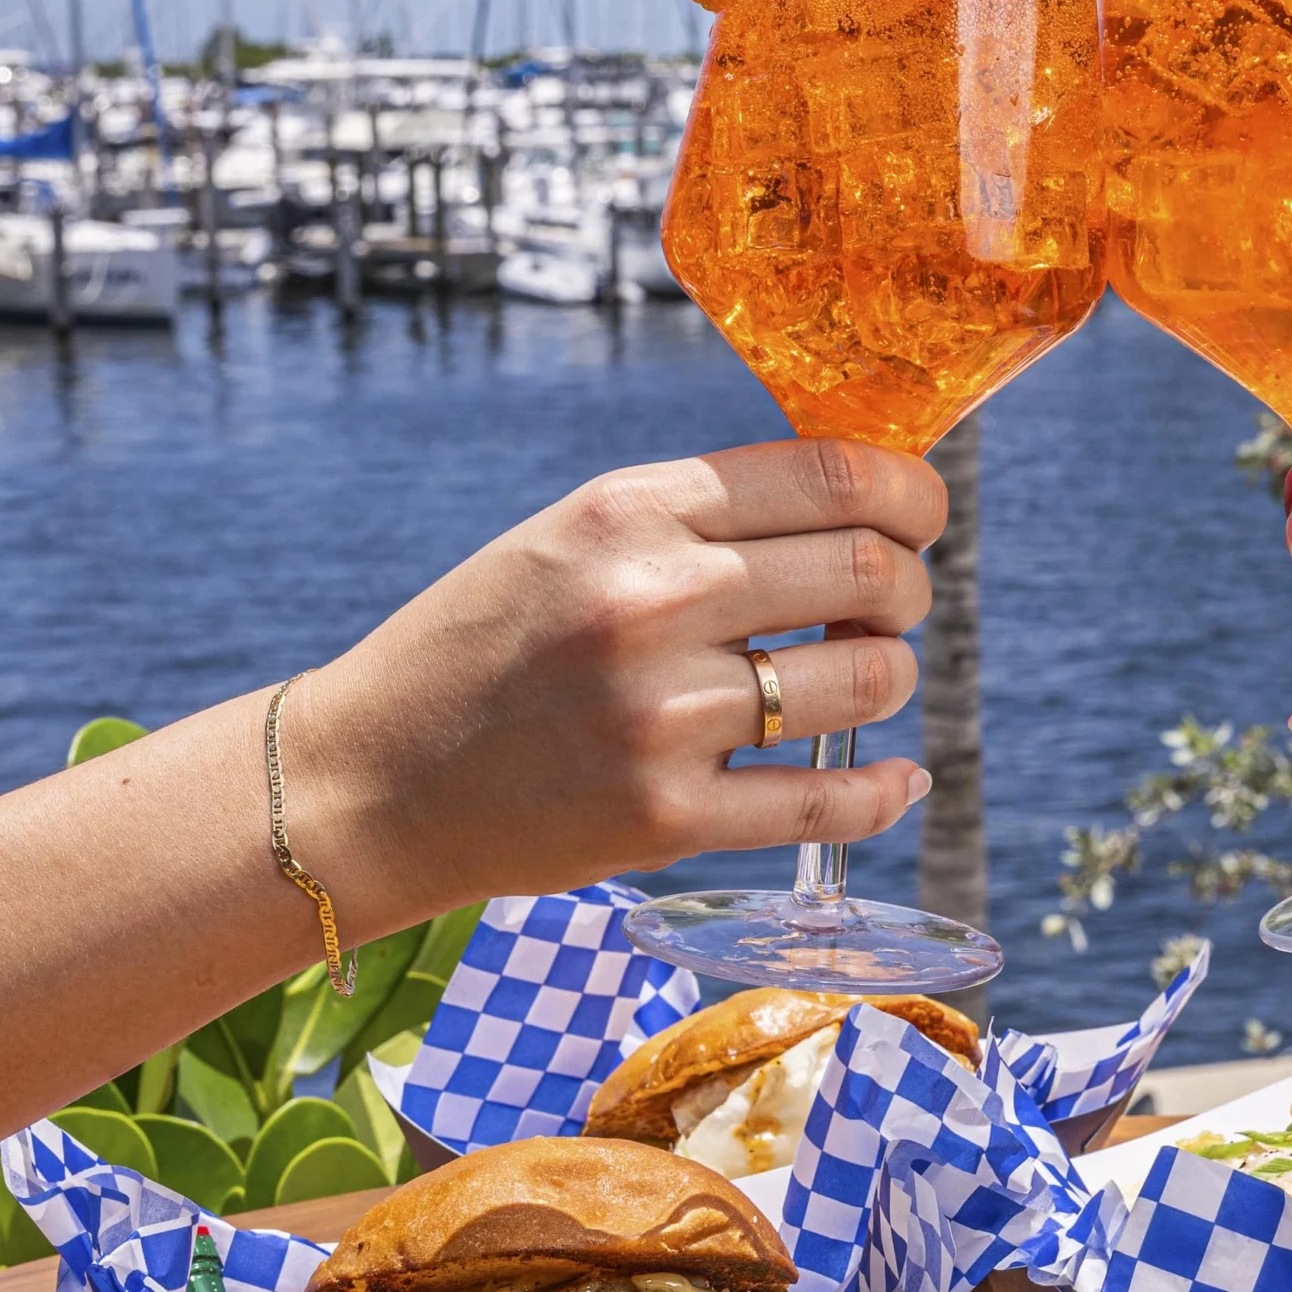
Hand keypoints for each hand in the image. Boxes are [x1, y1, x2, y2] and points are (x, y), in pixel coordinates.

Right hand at [291, 437, 943, 917]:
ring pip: (869, 682)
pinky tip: (897, 775)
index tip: (920, 515)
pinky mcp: (666, 818)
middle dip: (907, 588)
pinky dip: (886, 790)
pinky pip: (831, 800)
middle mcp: (650, 601)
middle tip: (886, 606)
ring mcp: (661, 716)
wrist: (371, 778)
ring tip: (852, 679)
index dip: (913, 492)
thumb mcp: (578, 534)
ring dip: (887, 678)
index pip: (834, 473)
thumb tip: (869, 503)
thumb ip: (707, 514)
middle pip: (872, 573)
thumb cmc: (492, 642)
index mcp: (630, 508)